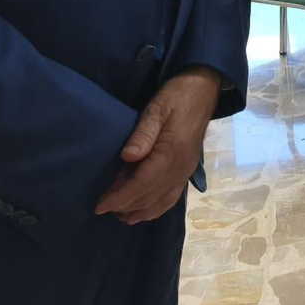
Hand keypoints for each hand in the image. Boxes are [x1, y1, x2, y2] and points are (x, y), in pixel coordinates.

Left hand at [95, 66, 221, 224]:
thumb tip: (127, 157)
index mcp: (172, 154)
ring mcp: (186, 170)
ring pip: (162, 201)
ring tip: (120, 216)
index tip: (100, 206)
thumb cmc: (177, 96)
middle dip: (125, 206)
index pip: (142, 184)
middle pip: (150, 196)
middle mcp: (181, 168)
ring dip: (141, 211)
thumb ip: (143, 133)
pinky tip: (145, 210)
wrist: (204, 89)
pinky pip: (172, 196)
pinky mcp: (188, 169)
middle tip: (103, 209)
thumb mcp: (157, 108)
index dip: (120, 198)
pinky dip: (157, 207)